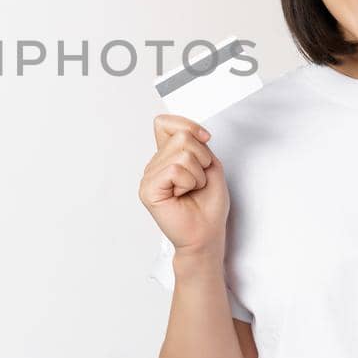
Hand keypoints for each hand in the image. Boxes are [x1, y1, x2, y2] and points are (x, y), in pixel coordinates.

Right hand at [138, 114, 229, 258]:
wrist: (206, 235)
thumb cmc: (209, 206)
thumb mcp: (210, 165)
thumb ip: (197, 143)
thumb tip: (187, 132)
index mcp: (166, 157)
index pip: (164, 122)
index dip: (187, 125)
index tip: (205, 139)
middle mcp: (154, 165)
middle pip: (181, 136)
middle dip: (202, 158)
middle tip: (198, 180)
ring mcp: (149, 177)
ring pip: (181, 154)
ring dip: (197, 174)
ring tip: (191, 190)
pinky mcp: (148, 190)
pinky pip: (174, 169)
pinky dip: (188, 182)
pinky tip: (182, 195)